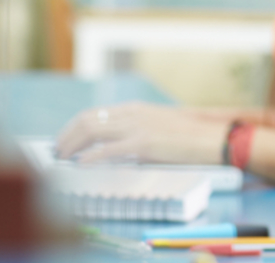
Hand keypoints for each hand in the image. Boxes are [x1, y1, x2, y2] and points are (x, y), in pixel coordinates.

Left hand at [55, 102, 227, 164]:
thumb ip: (139, 130)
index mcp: (136, 109)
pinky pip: (108, 150)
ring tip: (62, 158)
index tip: (64, 140)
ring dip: (71, 145)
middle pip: (87, 120)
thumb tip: (119, 145)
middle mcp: (133, 114)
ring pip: (92, 131)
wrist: (217, 139)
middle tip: (56, 151)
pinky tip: (80, 165)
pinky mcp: (144, 144)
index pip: (94, 114)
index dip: (73, 128)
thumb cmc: (194, 137)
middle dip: (66, 136)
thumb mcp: (162, 126)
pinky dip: (90, 157)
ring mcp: (138, 127)